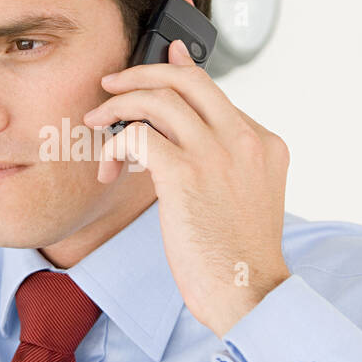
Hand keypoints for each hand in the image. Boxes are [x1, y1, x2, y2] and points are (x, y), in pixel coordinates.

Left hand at [82, 38, 291, 336]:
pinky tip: (110, 167)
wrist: (249, 292)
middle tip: (113, 83)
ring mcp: (217, 153)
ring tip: (96, 121)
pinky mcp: (185, 173)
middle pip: (188, 80)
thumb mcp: (247, 195)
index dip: (177, 75)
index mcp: (264, 143)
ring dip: (118, 105)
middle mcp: (244, 139)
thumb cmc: (238, 255)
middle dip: (142, 73)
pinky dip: (116, 145)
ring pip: (158, 99)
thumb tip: (184, 135)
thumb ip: (226, 160)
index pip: (214, 92)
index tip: (154, 70)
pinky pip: (138, 135)